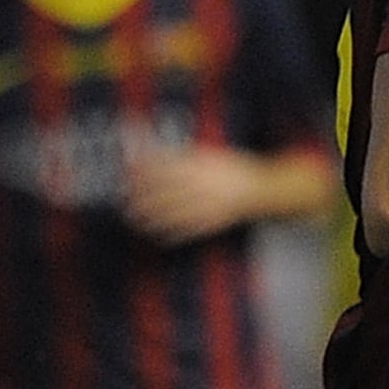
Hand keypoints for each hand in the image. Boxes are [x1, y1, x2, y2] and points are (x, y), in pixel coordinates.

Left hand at [123, 145, 272, 245]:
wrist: (262, 189)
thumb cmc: (234, 169)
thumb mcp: (211, 155)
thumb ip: (185, 157)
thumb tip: (153, 157)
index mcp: (204, 165)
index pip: (166, 167)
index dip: (145, 170)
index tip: (129, 173)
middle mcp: (204, 184)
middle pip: (166, 190)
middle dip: (142, 195)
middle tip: (126, 198)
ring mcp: (209, 204)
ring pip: (173, 212)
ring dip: (151, 216)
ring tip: (135, 217)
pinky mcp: (213, 221)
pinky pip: (188, 228)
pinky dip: (170, 232)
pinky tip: (156, 233)